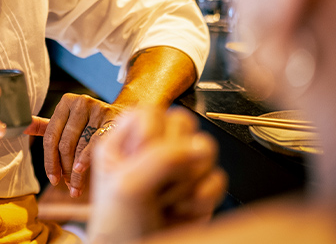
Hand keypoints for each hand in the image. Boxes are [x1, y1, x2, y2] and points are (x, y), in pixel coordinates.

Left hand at [35, 93, 123, 195]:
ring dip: (76, 172)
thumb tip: (20, 125)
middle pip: (65, 143)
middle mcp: (80, 103)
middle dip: (64, 169)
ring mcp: (98, 109)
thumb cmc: (89, 123)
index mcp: (65, 103)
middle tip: (66, 185)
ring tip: (75, 187)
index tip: (52, 179)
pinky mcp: (113, 119)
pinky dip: (87, 159)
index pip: (50, 136)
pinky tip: (82, 171)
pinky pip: (96, 143)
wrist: (124, 115)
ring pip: (80, 147)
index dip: (50, 161)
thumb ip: (45, 126)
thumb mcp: (67, 122)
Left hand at [87, 107, 226, 243]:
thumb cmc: (118, 224)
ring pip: (206, 150)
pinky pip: (218, 177)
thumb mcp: (129, 185)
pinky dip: (201, 197)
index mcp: (125, 140)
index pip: (151, 112)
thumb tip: (200, 145)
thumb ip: (161, 158)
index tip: (143, 158)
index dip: (153, 134)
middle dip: (174, 157)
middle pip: (184, 124)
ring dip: (186, 181)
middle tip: (158, 180)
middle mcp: (153, 149)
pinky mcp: (201, 189)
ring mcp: (179, 168)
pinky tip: (181, 209)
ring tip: (164, 200)